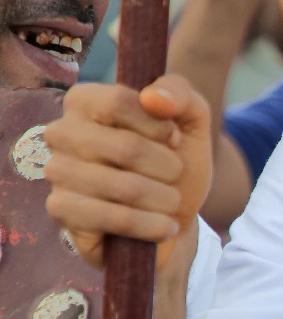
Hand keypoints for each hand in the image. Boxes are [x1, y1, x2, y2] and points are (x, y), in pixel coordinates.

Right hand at [43, 75, 211, 273]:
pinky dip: (150, 225)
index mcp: (84, 100)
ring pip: (125, 187)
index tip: (174, 139)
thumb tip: (153, 97)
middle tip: (176, 176)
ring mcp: (57, 172)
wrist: (172, 216)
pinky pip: (113, 218)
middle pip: (127, 147)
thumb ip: (180, 92)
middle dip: (168, 168)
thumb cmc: (174, 161)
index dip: (159, 126)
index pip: (119, 102)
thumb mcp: (190, 120)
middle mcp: (61, 132)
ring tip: (171, 202)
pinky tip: (164, 226)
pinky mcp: (62, 210)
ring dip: (164, 199)